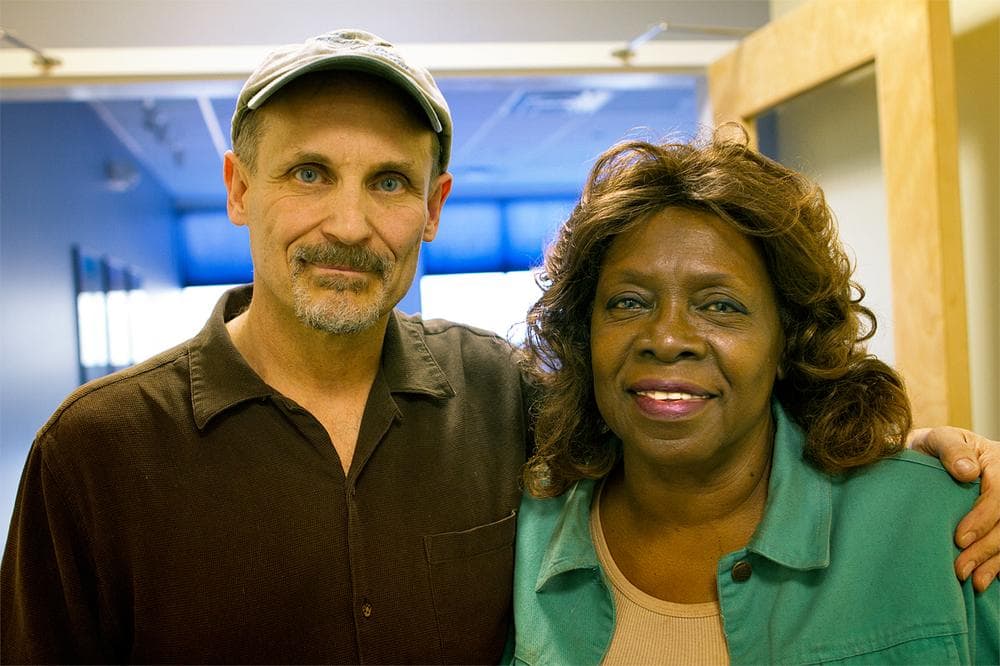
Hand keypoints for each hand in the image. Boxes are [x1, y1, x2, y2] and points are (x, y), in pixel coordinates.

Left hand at [908, 427, 999, 591]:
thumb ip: (951, 450)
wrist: (928, 455)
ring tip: (973, 581)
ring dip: (993, 562)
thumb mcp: (938, 438)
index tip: (959, 538)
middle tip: (961, 567)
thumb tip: (968, 472)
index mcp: (997, 461)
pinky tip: (983, 580)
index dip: (983, 517)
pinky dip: (997, 566)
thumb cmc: (932, 447)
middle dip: (986, 547)